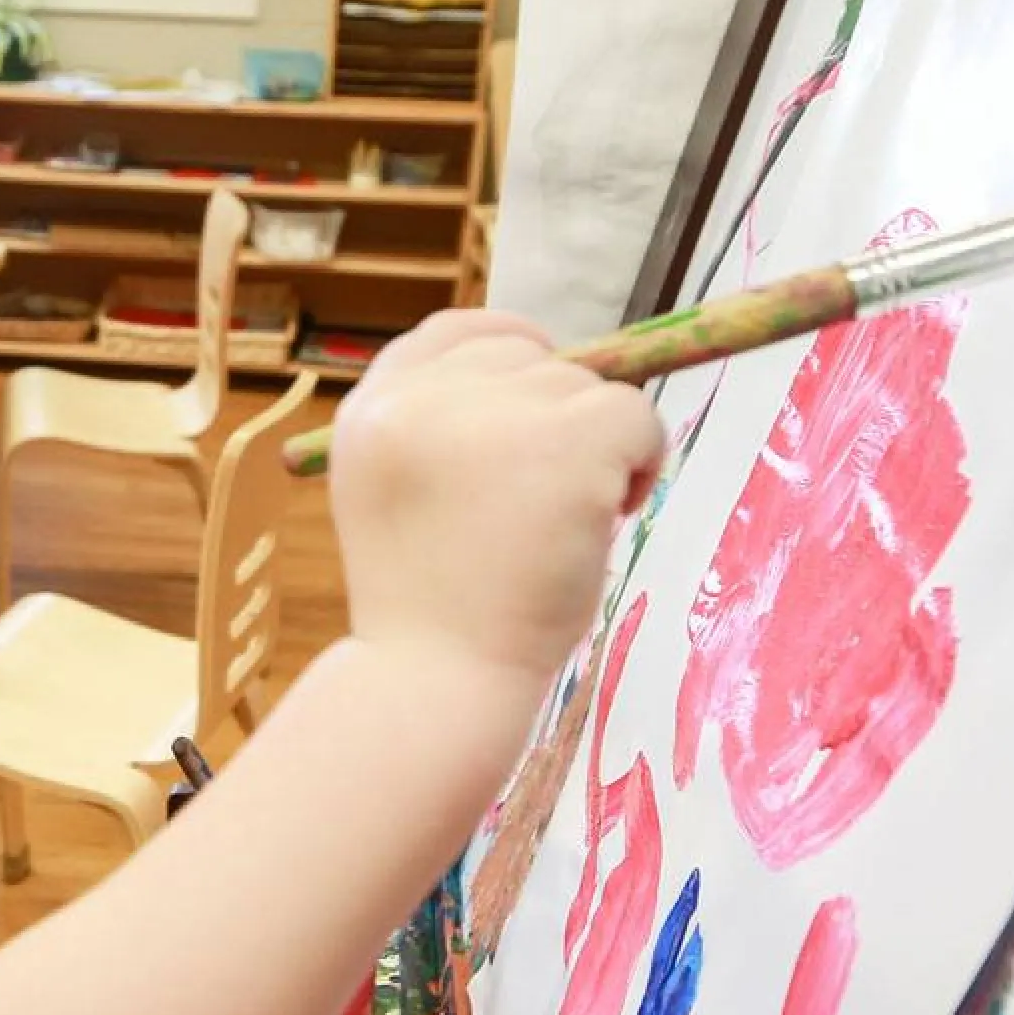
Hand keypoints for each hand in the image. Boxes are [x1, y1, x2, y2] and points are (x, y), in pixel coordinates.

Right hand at [326, 309, 659, 691]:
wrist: (434, 683)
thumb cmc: (429, 609)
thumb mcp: (399, 497)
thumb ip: (442, 432)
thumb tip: (548, 372)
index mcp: (371, 409)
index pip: (457, 331)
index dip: (513, 355)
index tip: (536, 405)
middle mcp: (421, 399)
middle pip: (531, 360)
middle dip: (555, 421)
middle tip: (539, 508)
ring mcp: (492, 417)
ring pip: (589, 389)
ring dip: (599, 452)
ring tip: (562, 527)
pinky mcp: (563, 445)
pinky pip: (637, 417)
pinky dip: (642, 463)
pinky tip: (607, 519)